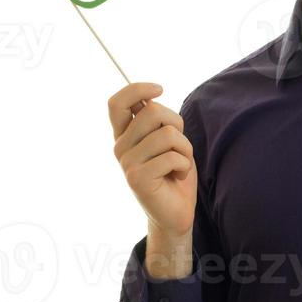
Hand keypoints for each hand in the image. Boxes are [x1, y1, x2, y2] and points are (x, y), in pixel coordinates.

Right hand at [109, 82, 195, 246]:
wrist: (176, 213)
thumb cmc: (174, 172)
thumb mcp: (168, 141)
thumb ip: (157, 121)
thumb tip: (150, 96)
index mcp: (124, 135)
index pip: (116, 102)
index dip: (137, 89)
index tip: (160, 89)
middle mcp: (120, 147)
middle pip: (152, 111)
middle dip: (177, 123)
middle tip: (179, 145)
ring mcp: (127, 163)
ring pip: (168, 134)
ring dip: (185, 148)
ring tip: (180, 164)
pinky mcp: (138, 178)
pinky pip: (173, 156)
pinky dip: (184, 165)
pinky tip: (178, 176)